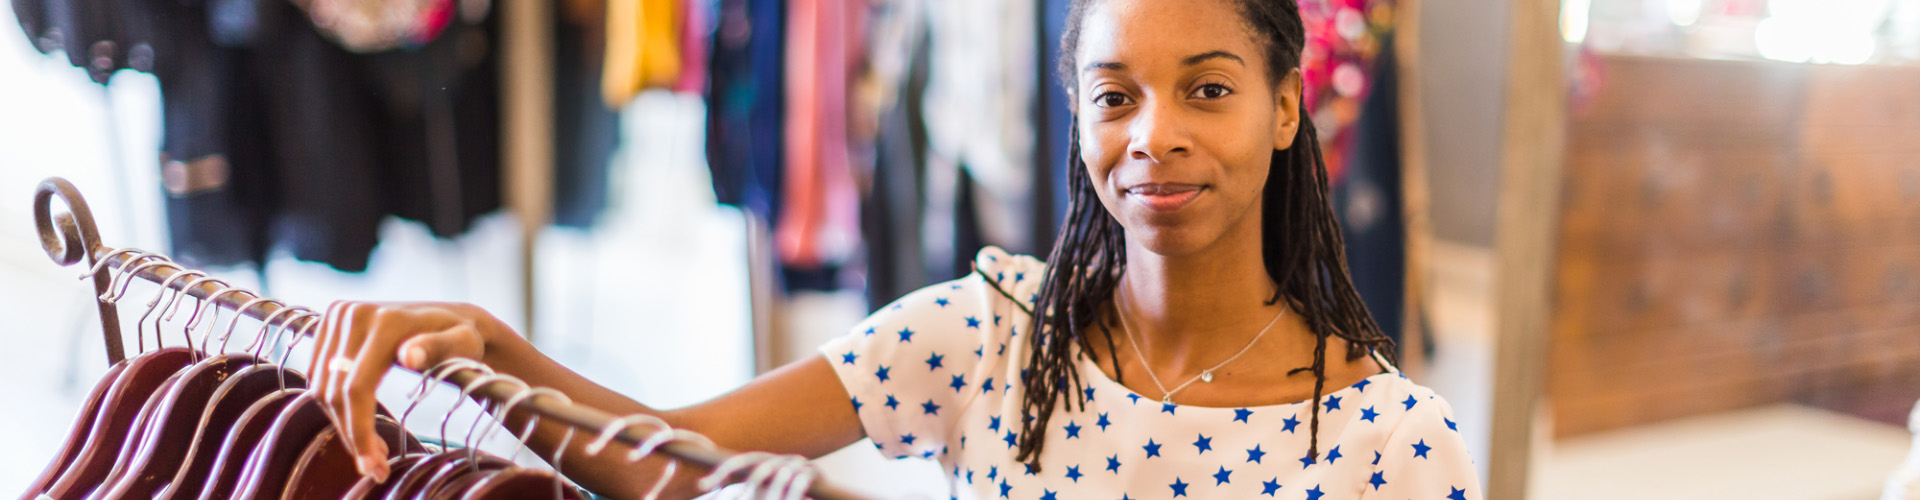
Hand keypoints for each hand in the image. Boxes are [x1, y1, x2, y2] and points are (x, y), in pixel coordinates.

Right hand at [311, 301, 497, 481]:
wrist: (448, 316)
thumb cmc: (462, 336)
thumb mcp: (464, 343)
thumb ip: (441, 348)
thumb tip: (410, 356)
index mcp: (385, 321)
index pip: (357, 386)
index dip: (360, 429)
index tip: (373, 464)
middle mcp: (353, 314)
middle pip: (337, 390)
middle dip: (352, 435)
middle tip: (375, 467)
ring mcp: (337, 317)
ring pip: (323, 387)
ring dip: (342, 424)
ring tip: (373, 451)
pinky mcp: (327, 325)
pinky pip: (320, 376)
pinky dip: (336, 405)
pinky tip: (360, 424)